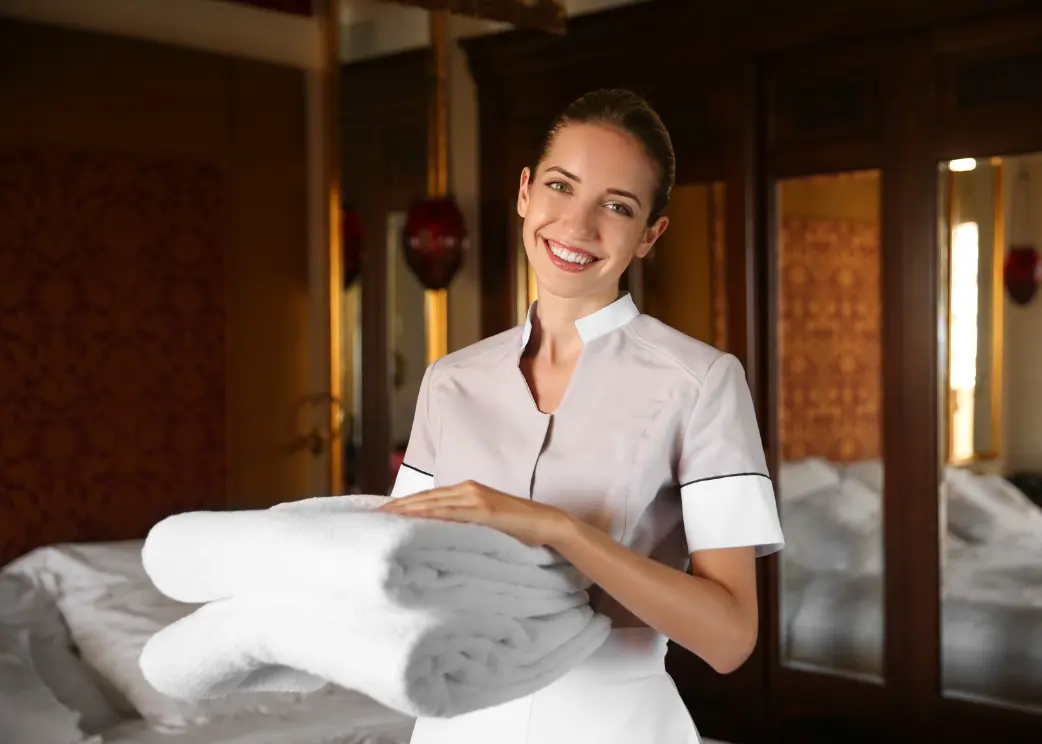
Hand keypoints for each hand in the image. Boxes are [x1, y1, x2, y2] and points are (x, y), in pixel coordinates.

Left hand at [377, 480, 571, 547]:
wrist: (546, 523)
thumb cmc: (517, 526)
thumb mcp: (484, 521)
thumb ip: (464, 522)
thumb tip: (440, 534)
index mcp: (466, 490)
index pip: (428, 496)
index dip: (404, 504)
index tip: (382, 512)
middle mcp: (467, 489)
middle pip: (424, 498)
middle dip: (398, 507)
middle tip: (373, 516)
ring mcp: (475, 498)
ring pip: (433, 504)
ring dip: (407, 511)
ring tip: (385, 519)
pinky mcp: (484, 510)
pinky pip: (451, 514)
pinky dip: (430, 516)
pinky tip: (414, 522)